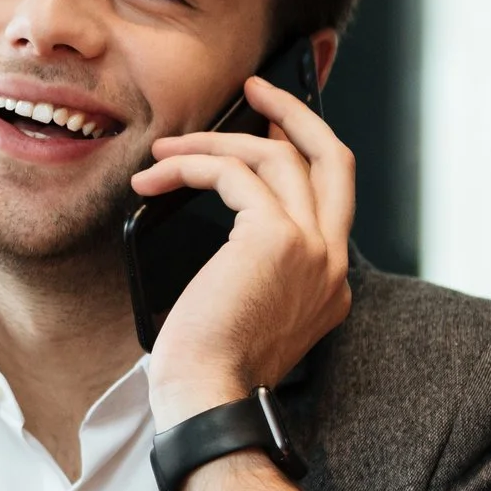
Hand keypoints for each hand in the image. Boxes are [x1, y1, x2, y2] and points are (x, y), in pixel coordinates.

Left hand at [129, 75, 353, 427]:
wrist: (208, 400)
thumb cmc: (207, 370)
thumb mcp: (243, 313)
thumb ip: (253, 269)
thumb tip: (225, 224)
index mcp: (329, 283)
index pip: (328, 198)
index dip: (299, 155)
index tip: (267, 132)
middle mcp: (332, 262)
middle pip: (332, 158)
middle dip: (296, 114)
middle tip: (254, 91)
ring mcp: (311, 248)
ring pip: (277, 157)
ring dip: (215, 143)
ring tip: (167, 148)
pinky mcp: (276, 238)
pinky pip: (234, 173)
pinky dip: (192, 165)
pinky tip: (158, 176)